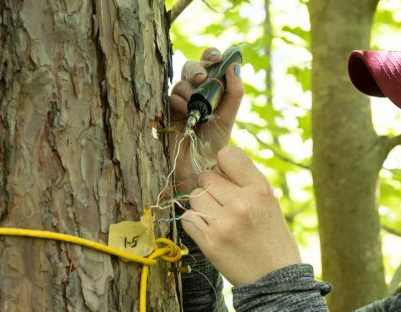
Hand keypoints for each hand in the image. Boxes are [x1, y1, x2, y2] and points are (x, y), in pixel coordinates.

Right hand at [168, 47, 243, 189]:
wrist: (198, 167)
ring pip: (181, 82)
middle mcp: (193, 92)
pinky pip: (169, 97)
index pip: (208, 62)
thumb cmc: (213, 144)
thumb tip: (235, 67)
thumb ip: (234, 93)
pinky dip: (179, 102)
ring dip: (189, 91)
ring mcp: (178, 101)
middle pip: (191, 67)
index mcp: (210, 89)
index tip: (217, 57)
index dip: (211, 54)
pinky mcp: (165, 111)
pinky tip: (187, 113)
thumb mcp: (228, 117)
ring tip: (197, 110)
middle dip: (196, 68)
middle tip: (201, 78)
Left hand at [181, 146, 301, 285]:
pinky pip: (188, 219)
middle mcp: (242, 203)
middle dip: (213, 189)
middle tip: (225, 206)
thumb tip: (217, 164)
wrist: (275, 280)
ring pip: (195, 197)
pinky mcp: (209, 243)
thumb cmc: (272, 239)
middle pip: (207, 177)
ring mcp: (224, 224)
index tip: (228, 179)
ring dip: (202, 206)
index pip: (227, 154)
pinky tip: (211, 232)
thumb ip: (246, 182)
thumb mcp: (270, 203)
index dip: (223, 166)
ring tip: (219, 220)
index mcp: (261, 190)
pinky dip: (196, 224)